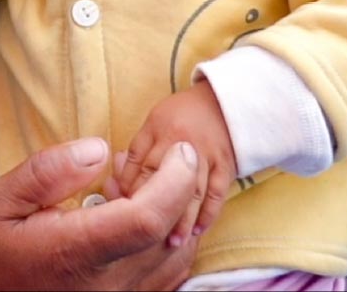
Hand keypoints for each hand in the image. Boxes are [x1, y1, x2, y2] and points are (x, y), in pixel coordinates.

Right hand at [0, 137, 202, 290]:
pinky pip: (168, 276)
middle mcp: (105, 284)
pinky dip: (168, 241)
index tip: (178, 150)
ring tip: (131, 189)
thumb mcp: (0, 199)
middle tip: (138, 163)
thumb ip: (48, 172)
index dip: (175, 181)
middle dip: (175, 189)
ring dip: (174, 215)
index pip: (147, 219)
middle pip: (170, 235)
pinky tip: (137, 217)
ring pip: (175, 257)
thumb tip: (100, 149)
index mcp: (74, 251)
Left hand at [118, 81, 236, 245]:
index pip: (139, 161)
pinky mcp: (226, 165)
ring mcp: (206, 154)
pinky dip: (208, 214)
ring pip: (191, 190)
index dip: (128, 188)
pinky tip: (197, 231)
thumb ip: (138, 150)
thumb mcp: (154, 122)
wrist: (225, 103)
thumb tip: (119, 184)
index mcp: (158, 128)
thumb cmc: (182, 116)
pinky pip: (217, 193)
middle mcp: (181, 140)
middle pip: (163, 176)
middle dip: (151, 205)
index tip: (120, 211)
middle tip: (141, 235)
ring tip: (170, 242)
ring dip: (181, 218)